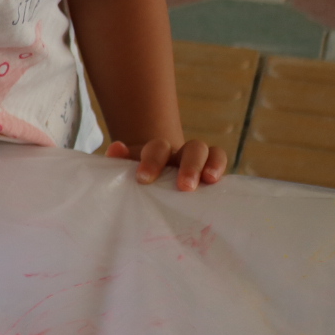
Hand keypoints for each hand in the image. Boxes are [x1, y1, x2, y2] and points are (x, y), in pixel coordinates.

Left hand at [106, 136, 226, 190]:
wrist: (158, 181)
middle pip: (189, 148)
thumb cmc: (144, 179)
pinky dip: (219, 165)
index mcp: (158, 152)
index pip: (157, 148)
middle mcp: (180, 153)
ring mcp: (197, 160)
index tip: (144, 179)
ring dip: (207, 164)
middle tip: (184, 186)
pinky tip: (217, 181)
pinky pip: (219, 159)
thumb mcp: (130, 170)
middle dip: (188, 166)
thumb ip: (120, 161)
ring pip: (206, 151)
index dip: (152, 161)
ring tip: (208, 180)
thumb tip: (116, 148)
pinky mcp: (210, 171)